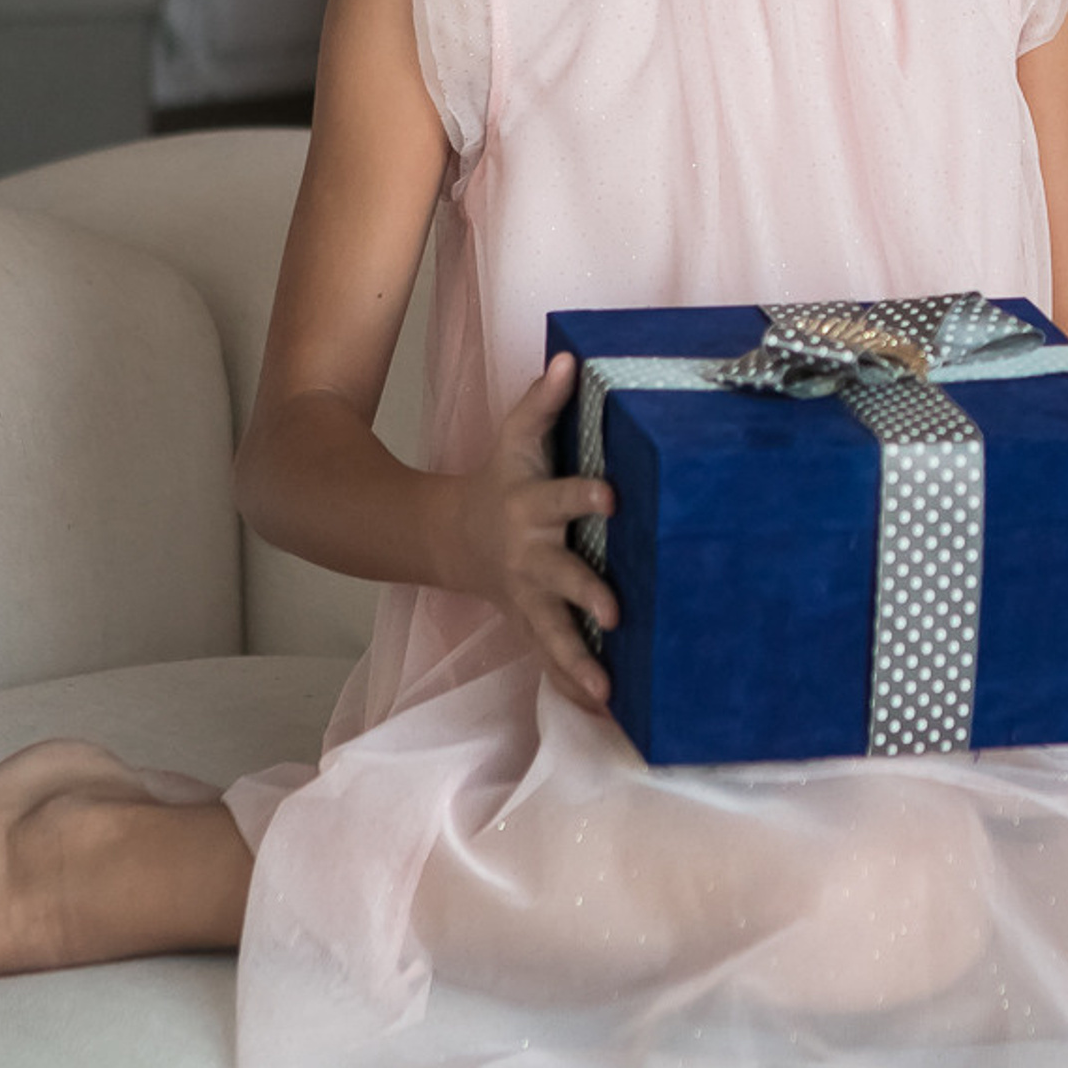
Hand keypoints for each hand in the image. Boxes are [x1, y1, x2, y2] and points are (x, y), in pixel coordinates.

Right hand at [450, 352, 617, 714]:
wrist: (451, 535)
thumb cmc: (501, 478)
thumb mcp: (515, 438)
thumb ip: (541, 401)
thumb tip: (568, 356)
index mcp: (532, 505)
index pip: (563, 497)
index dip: (586, 497)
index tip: (614, 499)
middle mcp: (531, 555)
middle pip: (561, 576)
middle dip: (586, 594)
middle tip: (616, 613)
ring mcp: (529, 596)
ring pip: (552, 632)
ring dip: (578, 662)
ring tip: (607, 690)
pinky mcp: (530, 623)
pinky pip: (550, 659)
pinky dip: (571, 685)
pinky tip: (604, 711)